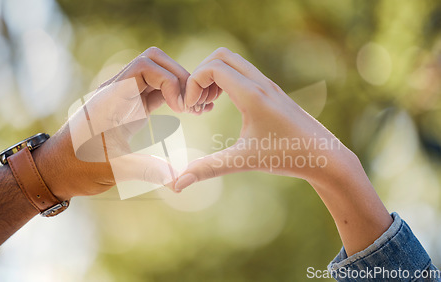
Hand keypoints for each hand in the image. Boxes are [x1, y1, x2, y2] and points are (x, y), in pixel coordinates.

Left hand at [33, 47, 194, 199]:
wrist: (57, 169)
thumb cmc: (77, 167)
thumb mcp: (112, 169)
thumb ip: (145, 170)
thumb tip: (177, 180)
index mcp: (111, 98)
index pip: (145, 65)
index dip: (169, 80)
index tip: (181, 107)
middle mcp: (118, 91)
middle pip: (155, 62)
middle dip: (180, 77)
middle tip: (194, 105)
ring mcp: (124, 97)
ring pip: (158, 73)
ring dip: (179, 85)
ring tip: (197, 108)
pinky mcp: (130, 108)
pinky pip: (156, 90)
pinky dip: (174, 95)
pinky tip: (188, 111)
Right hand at [175, 47, 355, 190]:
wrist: (325, 156)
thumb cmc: (287, 157)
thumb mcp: (243, 161)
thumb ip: (207, 168)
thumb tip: (177, 185)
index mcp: (252, 95)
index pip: (212, 67)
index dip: (193, 83)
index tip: (191, 109)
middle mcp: (260, 83)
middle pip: (221, 56)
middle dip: (201, 74)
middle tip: (197, 103)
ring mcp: (268, 85)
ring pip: (233, 62)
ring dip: (214, 77)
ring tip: (207, 106)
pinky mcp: (272, 92)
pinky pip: (243, 73)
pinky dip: (226, 81)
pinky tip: (224, 107)